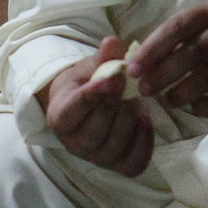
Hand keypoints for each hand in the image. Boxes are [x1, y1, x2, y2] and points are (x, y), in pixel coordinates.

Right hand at [44, 36, 154, 173]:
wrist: (93, 104)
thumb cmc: (88, 83)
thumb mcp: (91, 66)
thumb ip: (103, 57)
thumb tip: (112, 42)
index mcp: (60, 116)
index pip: (70, 113)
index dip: (91, 97)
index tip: (111, 79)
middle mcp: (74, 143)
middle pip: (93, 134)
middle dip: (113, 106)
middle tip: (126, 83)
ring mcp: (96, 158)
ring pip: (113, 148)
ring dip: (128, 121)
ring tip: (135, 100)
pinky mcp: (118, 165)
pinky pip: (133, 164)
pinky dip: (144, 143)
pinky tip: (146, 120)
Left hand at [131, 2, 207, 116]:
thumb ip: (182, 36)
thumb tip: (140, 60)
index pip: (178, 27)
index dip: (153, 48)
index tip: (133, 68)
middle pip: (192, 54)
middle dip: (163, 74)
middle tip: (144, 89)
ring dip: (182, 93)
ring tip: (169, 100)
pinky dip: (205, 107)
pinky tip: (194, 109)